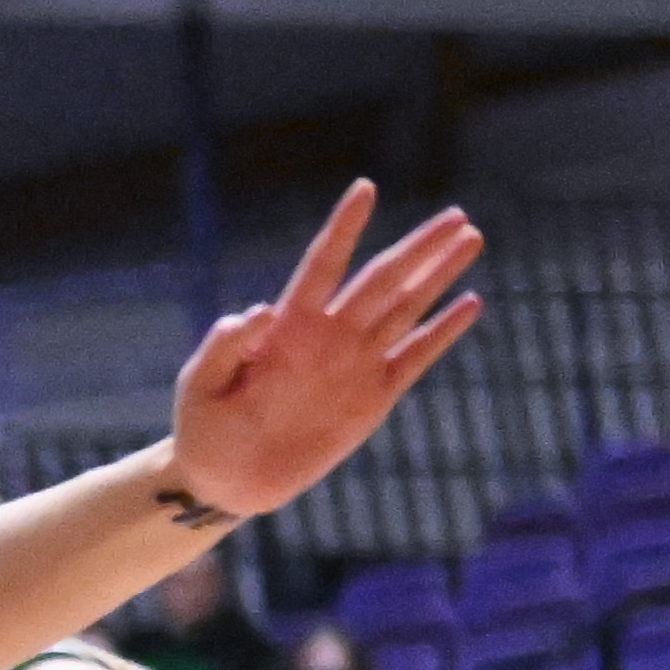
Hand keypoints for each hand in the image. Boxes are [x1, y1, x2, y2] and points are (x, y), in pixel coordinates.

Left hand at [164, 184, 482, 521]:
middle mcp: (329, 336)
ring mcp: (355, 363)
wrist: (226, 480)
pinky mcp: (372, 397)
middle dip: (417, 247)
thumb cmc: (204, 426)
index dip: (343, 229)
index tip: (364, 189)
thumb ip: (221, 347)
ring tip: (470, 237)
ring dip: (437, 274)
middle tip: (456, 215)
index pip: (321, 265)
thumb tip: (256, 310)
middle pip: (380, 279)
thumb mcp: (200, 384)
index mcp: (288, 326)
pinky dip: (442, 332)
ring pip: (406, 308)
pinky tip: (470, 303)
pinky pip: (415, 357)